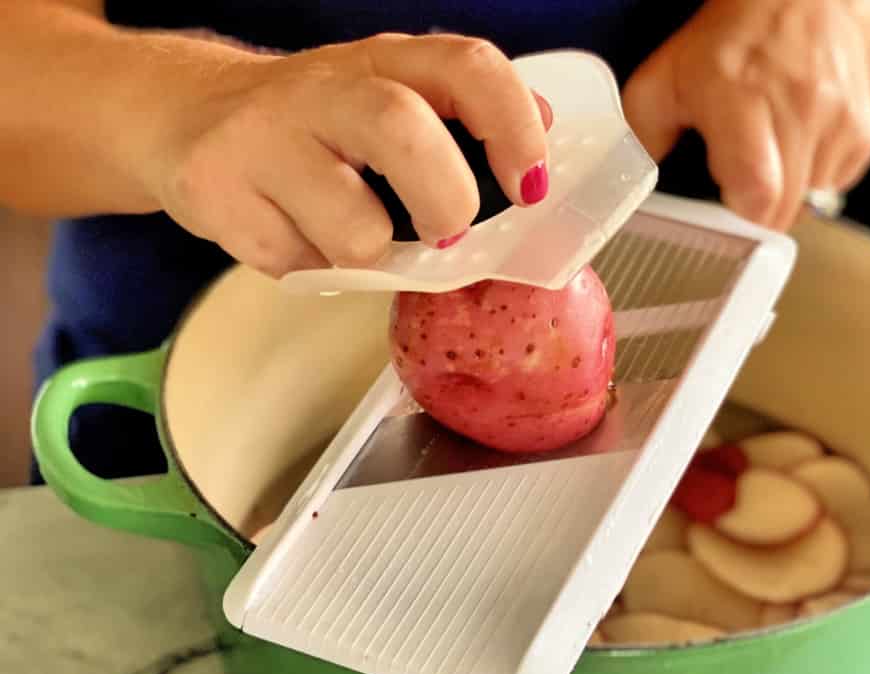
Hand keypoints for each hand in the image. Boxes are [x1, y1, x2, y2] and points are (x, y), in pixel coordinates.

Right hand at [147, 34, 552, 276]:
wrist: (183, 115)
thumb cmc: (314, 124)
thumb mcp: (390, 97)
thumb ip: (462, 116)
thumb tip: (541, 129)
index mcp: (387, 61)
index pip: (468, 67)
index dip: (513, 128)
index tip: (529, 188)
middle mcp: (326, 88)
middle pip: (404, 130)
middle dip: (445, 201)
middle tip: (446, 233)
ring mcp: (264, 137)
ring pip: (353, 228)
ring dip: (369, 256)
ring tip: (351, 237)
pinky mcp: (217, 190)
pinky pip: (298, 265)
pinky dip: (314, 271)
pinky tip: (295, 237)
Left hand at [622, 0, 869, 230]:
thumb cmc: (725, 39)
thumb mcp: (663, 80)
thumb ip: (642, 137)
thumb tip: (630, 188)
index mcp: (744, 103)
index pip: (758, 194)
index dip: (738, 213)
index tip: (724, 200)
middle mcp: (800, 112)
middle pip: (783, 211)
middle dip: (756, 210)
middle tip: (737, 180)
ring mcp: (839, 122)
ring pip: (809, 202)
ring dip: (784, 193)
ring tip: (766, 152)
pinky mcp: (862, 130)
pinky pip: (834, 183)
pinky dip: (812, 178)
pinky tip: (793, 146)